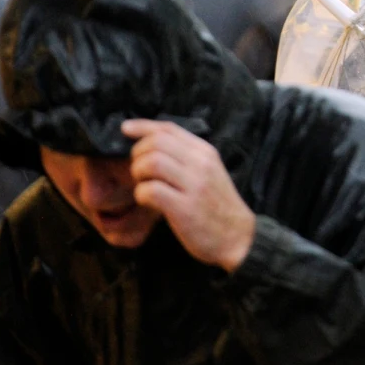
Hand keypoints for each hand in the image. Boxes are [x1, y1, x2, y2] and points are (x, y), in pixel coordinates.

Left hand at [122, 119, 255, 271]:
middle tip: (139, 171)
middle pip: (156, 143)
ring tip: (144, 185)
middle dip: (137, 154)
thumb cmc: (218, 206)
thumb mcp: (209, 172)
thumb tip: (152, 146)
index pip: (169, 128)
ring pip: (151, 163)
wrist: (238, 237)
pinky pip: (151, 191)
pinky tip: (147, 202)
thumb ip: (187, 158)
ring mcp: (194, 185)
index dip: (143, 126)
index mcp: (205, 152)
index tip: (126, 129)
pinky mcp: (185, 208)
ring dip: (138, 174)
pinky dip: (142, 195)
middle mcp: (201, 164)